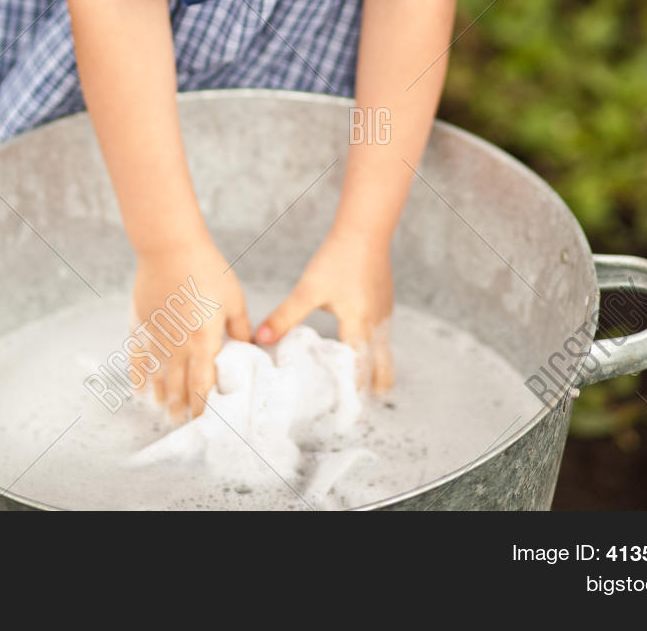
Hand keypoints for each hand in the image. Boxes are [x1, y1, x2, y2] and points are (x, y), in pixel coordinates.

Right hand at [130, 237, 250, 422]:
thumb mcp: (233, 298)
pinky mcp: (141, 323)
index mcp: (203, 342)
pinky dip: (138, 375)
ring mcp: (156, 336)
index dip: (203, 406)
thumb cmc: (206, 269)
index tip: (205, 421)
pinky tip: (139, 388)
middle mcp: (178, 345)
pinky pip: (138, 357)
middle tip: (183, 423)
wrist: (171, 247)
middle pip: (178, 385)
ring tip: (165, 411)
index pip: (202, 385)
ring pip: (158, 376)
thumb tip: (249, 345)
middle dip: (182, 407)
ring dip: (162, 396)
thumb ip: (240, 327)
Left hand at [254, 230, 393, 393]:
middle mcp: (376, 326)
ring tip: (354, 386)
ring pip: (383, 353)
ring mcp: (384, 314)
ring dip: (372, 370)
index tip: (344, 415)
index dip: (352, 395)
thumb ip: (285, 316)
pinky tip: (355, 345)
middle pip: (382, 371)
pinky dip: (372, 349)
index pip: (359, 372)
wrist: (365, 231)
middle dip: (371, 391)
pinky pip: (382, 336)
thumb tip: (262, 338)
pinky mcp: (384, 303)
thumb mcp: (308, 290)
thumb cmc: (338, 259)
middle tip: (354, 408)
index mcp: (358, 327)